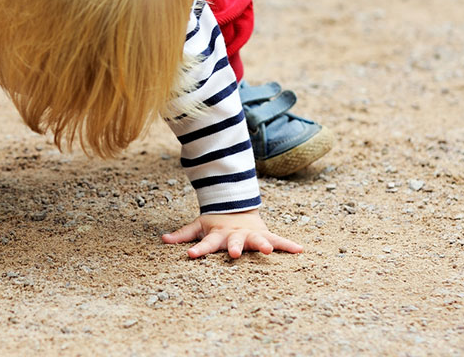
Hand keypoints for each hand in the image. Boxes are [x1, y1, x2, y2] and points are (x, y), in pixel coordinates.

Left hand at [161, 209, 302, 257]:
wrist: (236, 208)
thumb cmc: (215, 224)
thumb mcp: (199, 226)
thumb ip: (183, 234)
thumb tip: (163, 240)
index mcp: (218, 234)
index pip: (206, 243)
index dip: (199, 249)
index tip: (191, 254)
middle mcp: (235, 235)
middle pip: (234, 241)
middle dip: (234, 247)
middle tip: (233, 254)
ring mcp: (251, 234)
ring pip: (257, 240)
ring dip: (263, 245)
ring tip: (269, 251)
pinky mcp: (265, 235)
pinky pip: (279, 240)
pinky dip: (288, 245)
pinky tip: (300, 250)